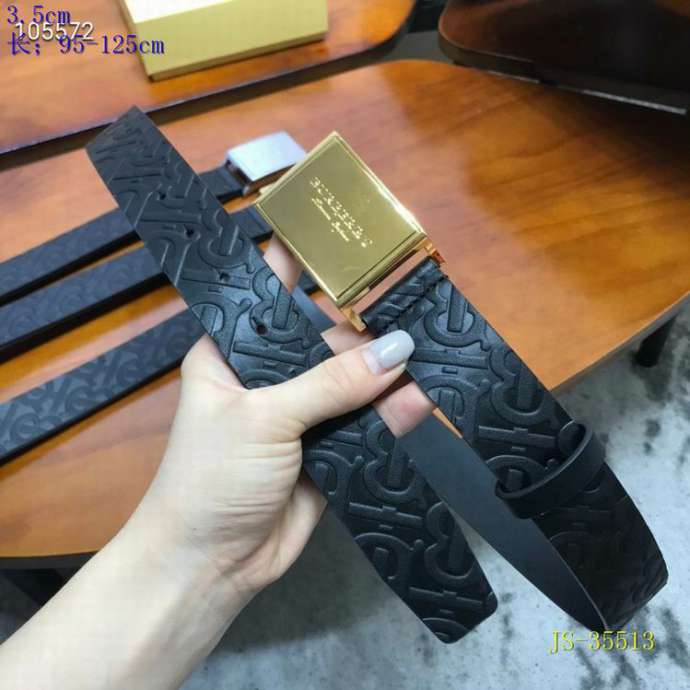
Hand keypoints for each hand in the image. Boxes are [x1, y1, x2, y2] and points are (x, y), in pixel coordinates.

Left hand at [136, 237, 434, 596]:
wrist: (211, 566)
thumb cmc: (212, 478)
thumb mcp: (264, 418)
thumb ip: (331, 384)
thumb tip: (397, 351)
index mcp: (233, 352)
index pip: (267, 292)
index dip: (300, 260)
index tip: (341, 233)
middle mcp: (269, 376)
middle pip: (325, 340)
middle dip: (365, 330)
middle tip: (414, 307)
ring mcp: (302, 414)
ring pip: (352, 382)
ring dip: (386, 374)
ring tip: (430, 358)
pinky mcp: (328, 451)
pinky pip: (365, 423)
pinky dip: (392, 414)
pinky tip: (420, 403)